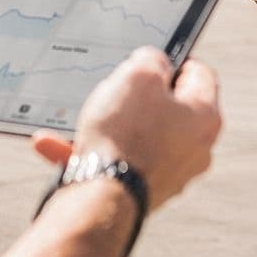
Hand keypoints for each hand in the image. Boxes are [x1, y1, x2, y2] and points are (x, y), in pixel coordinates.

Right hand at [29, 48, 220, 207]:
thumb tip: (153, 64)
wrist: (102, 198)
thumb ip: (151, 59)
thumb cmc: (126, 133)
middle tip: (115, 86)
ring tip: (74, 116)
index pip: (200, 75)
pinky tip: (51, 144)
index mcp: (206, 118)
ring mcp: (170, 174)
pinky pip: (116, 162)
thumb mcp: (139, 74)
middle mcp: (195, 149)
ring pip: (135, 136)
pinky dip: (88, 151)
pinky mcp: (143, 192)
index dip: (174, 59)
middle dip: (135, 96)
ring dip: (104, 124)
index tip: (150, 57)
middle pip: (166, 108)